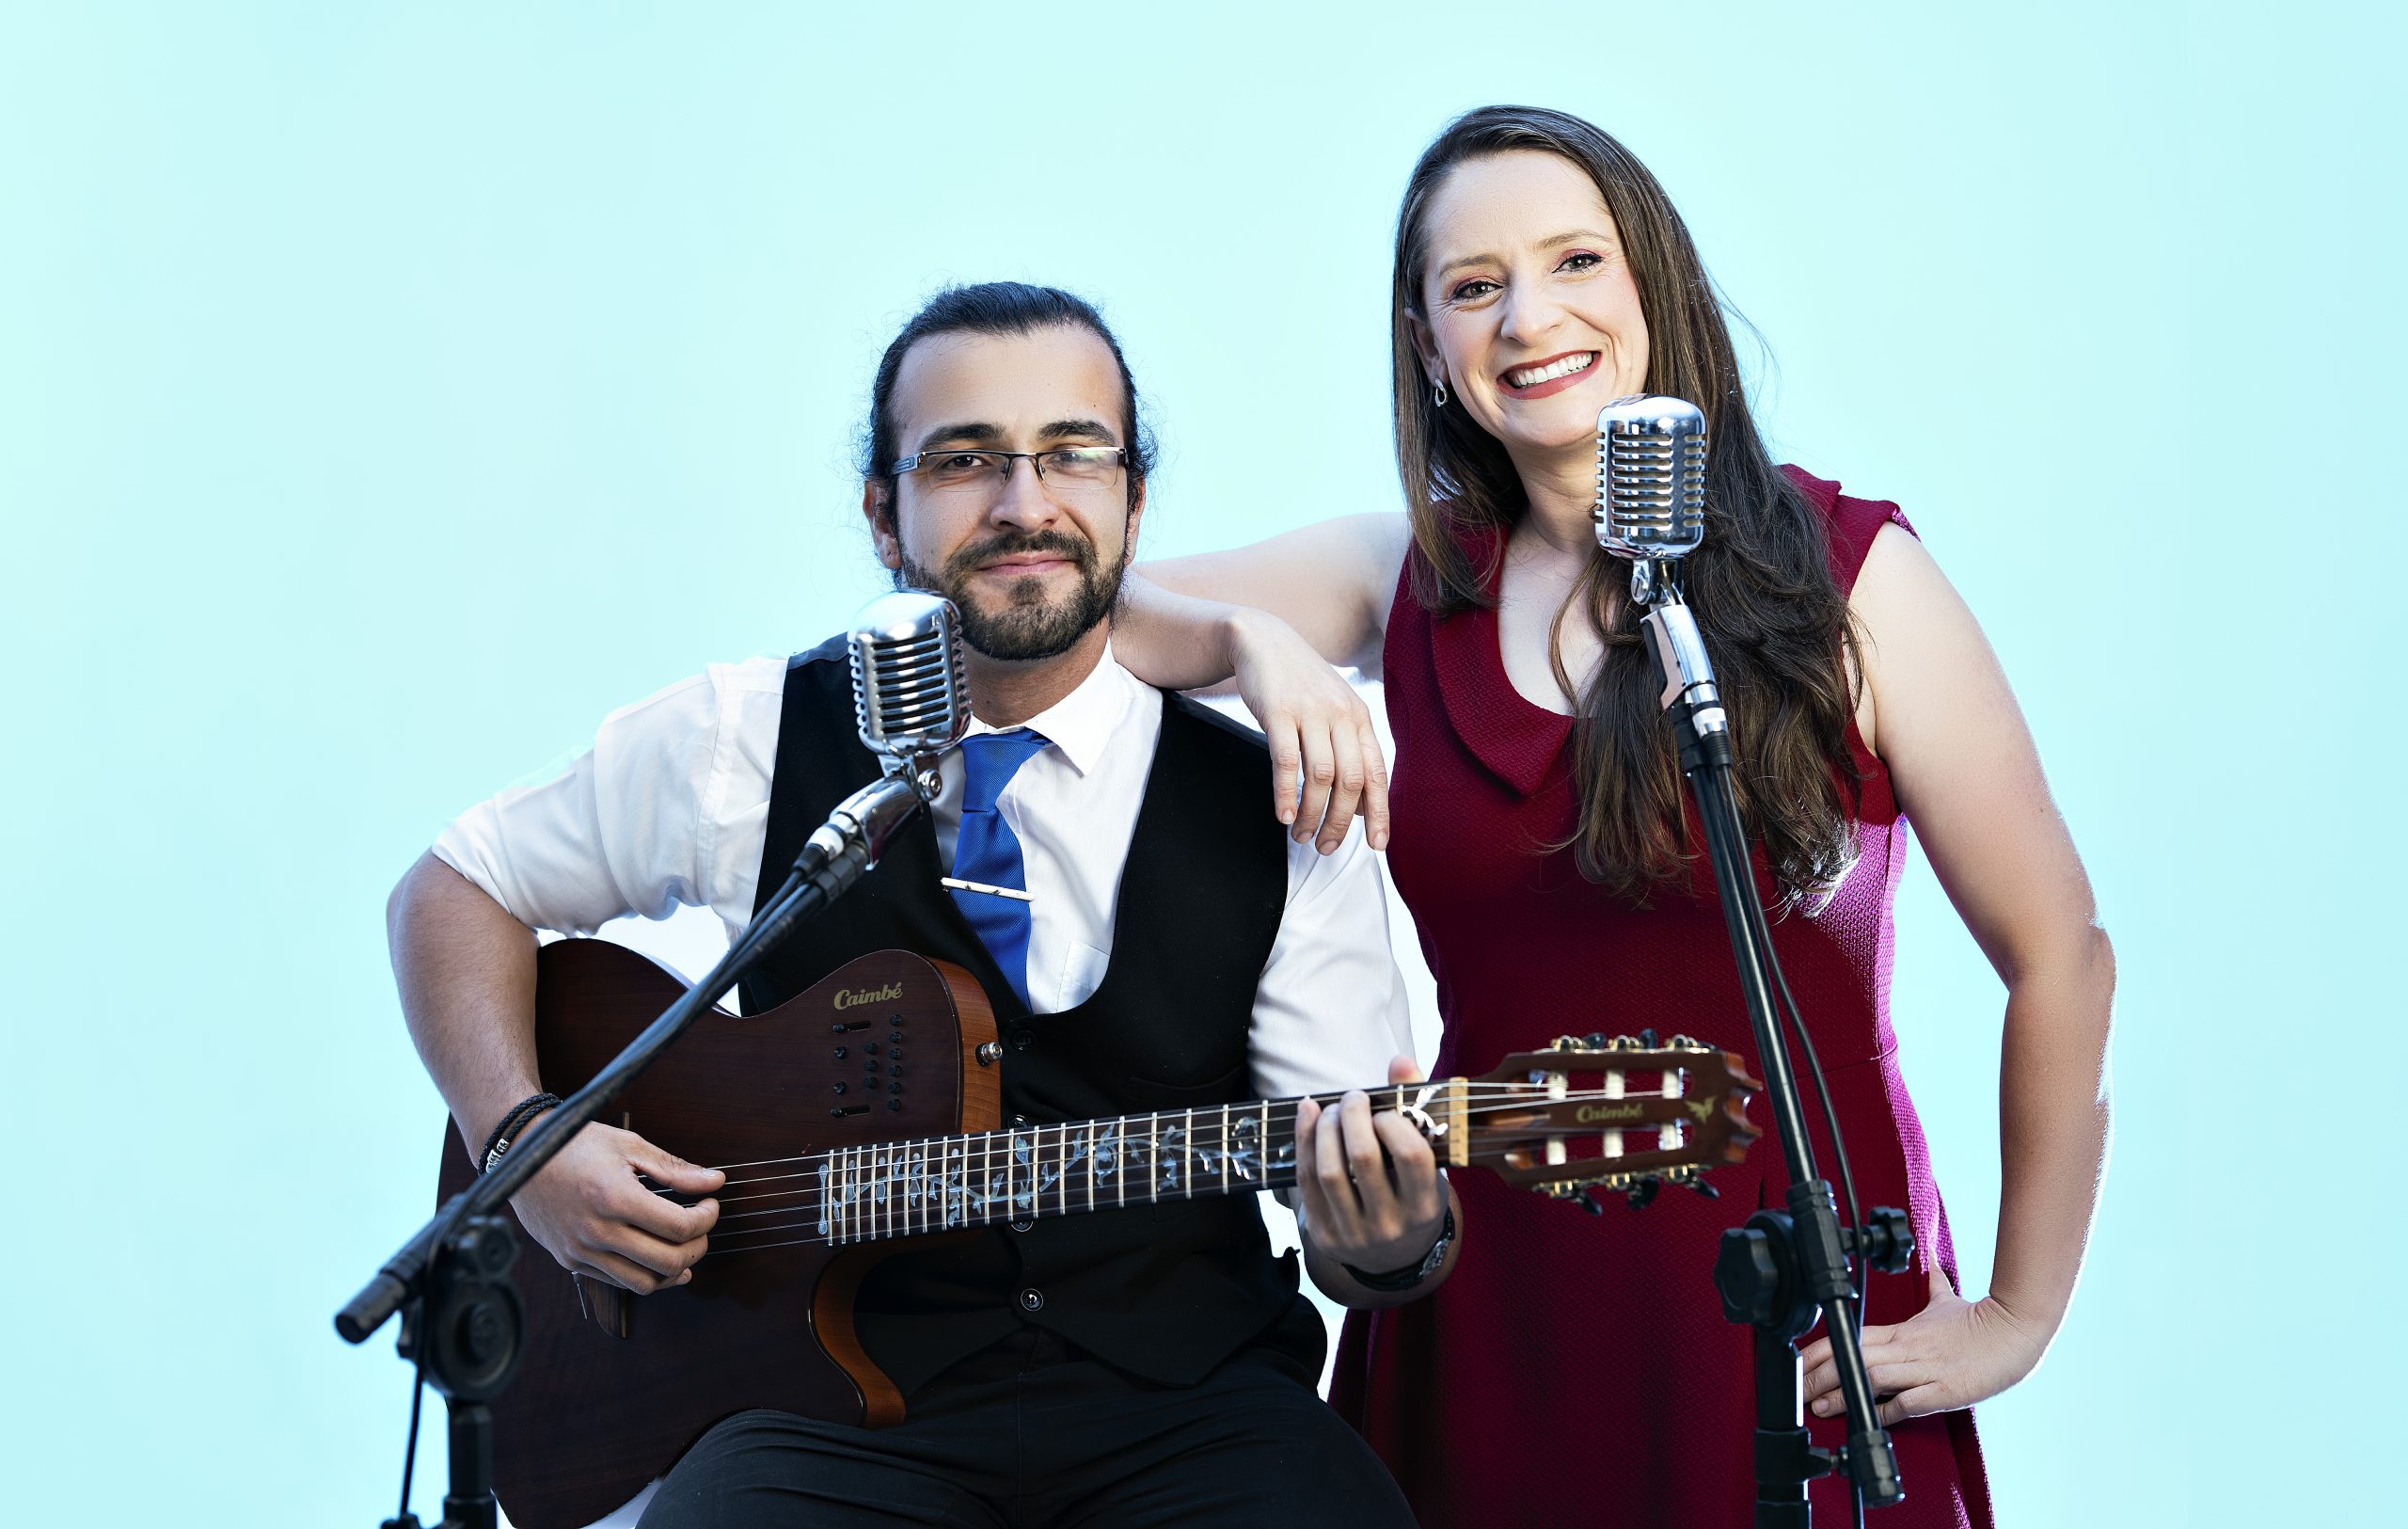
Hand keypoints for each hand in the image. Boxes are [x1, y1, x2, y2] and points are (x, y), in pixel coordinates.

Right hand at [506, 1116, 724, 1293]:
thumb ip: (675, 1169)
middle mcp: (597, 1231)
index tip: (709, 1203)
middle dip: (698, 1246)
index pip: (680, 1227)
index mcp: (614, 1197)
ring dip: (674, 1269)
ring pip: (644, 1283)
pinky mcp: (570, 1261)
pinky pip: (618, 1282)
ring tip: (683, 1246)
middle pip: (668, 1262)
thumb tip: (716, 1182)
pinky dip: (644, 1274)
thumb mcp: (629, 1145)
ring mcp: (581, 1251)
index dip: (707, 1218)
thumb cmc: (577, 1144)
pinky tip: (655, 1256)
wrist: (520, 1156)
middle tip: (701, 1226)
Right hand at [1229, 608, 1389, 853]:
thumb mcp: (1333, 711)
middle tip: (1325, 848)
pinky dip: (1286, 792)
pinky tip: (1283, 816)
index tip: (1377, 846)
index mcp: (1359, 719)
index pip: (1377, 773)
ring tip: (1301, 836)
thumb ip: (1348, 751)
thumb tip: (1357, 806)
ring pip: (1320, 776)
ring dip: (1312, 814)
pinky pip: (1286, 760)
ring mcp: (1310, 712)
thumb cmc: (1300, 685)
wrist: (1263, 641)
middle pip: (1350, 781)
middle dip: (1340, 822)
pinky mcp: (1279, 711)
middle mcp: (1341, 715)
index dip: (1379, 812)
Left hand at [1294, 1056, 1448, 1279]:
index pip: (1411, 1156)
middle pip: (1364, 1158)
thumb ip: (1417, 1108)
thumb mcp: (1427, 1162)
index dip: (1394, 1122)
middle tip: (1353, 1097)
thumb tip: (1400, 1060)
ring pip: (1330, 1171)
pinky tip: (1308, 1114)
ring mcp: (1355, 1234)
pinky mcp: (1324, 1236)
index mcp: (1425, 1207)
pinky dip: (1304, 1141)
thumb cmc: (1412, 1194)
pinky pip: (1306, 1182)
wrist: (1394, 1258)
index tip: (1385, 1111)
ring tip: (1333, 1108)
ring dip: (1326, 1127)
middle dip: (1354, 1115)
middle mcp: (1391, 1225)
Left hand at [1800, 1270, 2050, 1425]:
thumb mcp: (1947, 1299)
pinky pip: (1908, 1402)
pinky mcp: (1945, 1392)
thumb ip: (1931, 1281)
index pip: (1852, 1336)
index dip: (1822, 1348)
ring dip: (1843, 1393)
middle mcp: (1909, 1349)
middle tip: (1798, 1389)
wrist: (2017, 1333)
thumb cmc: (1981, 1320)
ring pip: (1873, 1377)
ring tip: (1819, 1406)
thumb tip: (1928, 1258)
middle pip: (1854, 1357)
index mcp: (1905, 1330)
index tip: (1799, 1361)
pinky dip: (1886, 1410)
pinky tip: (1867, 1418)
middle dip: (1820, 1374)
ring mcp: (1926, 1370)